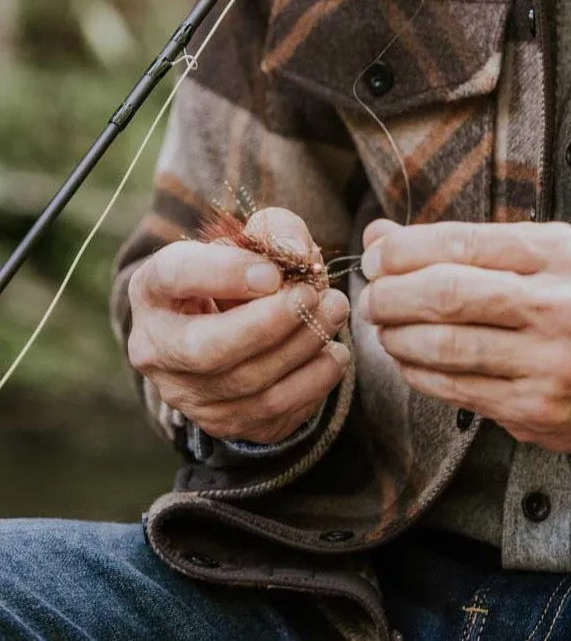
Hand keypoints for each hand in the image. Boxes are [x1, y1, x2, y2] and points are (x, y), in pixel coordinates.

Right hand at [127, 208, 350, 444]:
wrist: (236, 327)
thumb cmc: (244, 275)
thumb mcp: (253, 242)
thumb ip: (276, 229)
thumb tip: (296, 252)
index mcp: (154, 289)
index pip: (174, 277)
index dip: (225, 273)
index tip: (273, 271)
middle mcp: (157, 348)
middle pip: (205, 349)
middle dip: (268, 323)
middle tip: (311, 296)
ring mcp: (187, 393)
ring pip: (246, 382)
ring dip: (302, 345)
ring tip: (334, 311)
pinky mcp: (223, 421)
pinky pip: (272, 411)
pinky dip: (313, 380)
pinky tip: (333, 353)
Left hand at [359, 220, 570, 454]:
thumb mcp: (538, 258)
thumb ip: (461, 244)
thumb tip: (379, 236)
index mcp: (563, 252)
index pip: (463, 242)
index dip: (405, 251)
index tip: (376, 258)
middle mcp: (562, 303)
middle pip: (449, 293)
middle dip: (392, 295)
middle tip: (372, 298)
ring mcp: (551, 360)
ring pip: (446, 345)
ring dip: (398, 337)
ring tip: (384, 330)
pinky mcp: (535, 407)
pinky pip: (455, 387)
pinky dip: (418, 373)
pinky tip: (408, 361)